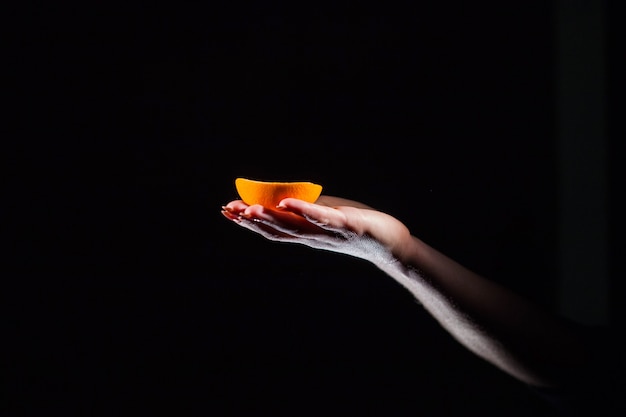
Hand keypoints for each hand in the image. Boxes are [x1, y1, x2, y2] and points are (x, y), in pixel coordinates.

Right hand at [221, 196, 412, 265]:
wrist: (390, 243)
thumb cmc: (357, 225)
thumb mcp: (326, 214)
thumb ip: (305, 208)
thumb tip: (283, 196)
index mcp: (306, 234)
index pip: (271, 228)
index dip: (247, 221)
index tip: (226, 210)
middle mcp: (313, 237)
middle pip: (277, 230)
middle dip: (251, 221)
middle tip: (228, 210)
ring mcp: (328, 233)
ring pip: (295, 227)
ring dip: (270, 218)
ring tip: (249, 209)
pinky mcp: (346, 225)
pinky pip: (322, 218)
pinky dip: (304, 210)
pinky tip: (287, 202)